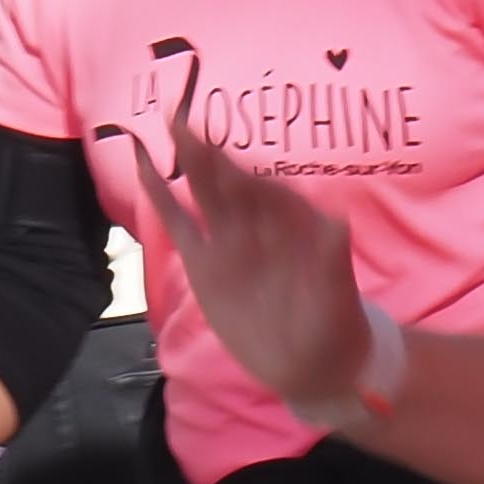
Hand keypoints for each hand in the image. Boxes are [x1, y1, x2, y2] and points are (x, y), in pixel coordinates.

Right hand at [123, 95, 373, 409]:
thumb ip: (332, 260)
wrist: (314, 365)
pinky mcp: (204, 263)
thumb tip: (337, 221)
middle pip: (230, 182)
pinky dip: (161, 198)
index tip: (227, 165)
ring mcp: (228, 241)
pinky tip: (145, 170)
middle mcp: (258, 226)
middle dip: (209, 154)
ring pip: (204, 194)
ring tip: (170, 127)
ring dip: (188, 163)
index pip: (266, 194)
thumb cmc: (336, 326)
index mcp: (292, 227)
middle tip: (182, 119)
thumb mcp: (338, 298)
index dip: (246, 179)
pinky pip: (179, 225)